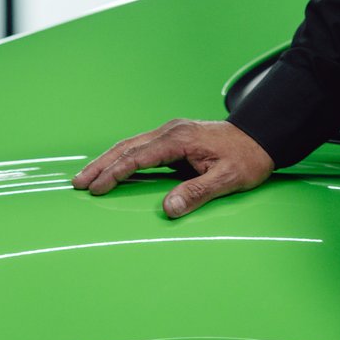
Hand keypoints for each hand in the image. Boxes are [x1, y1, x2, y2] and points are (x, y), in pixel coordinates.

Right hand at [73, 118, 276, 217]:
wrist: (261, 136)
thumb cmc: (247, 158)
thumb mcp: (228, 179)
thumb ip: (197, 193)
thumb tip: (169, 208)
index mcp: (180, 139)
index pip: (139, 157)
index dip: (116, 173)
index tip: (97, 188)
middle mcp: (171, 131)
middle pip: (127, 147)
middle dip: (101, 165)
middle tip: (78, 183)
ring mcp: (171, 132)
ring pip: (131, 144)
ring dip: (108, 160)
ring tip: (87, 177)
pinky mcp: (173, 137)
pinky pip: (141, 146)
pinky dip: (122, 157)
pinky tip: (112, 168)